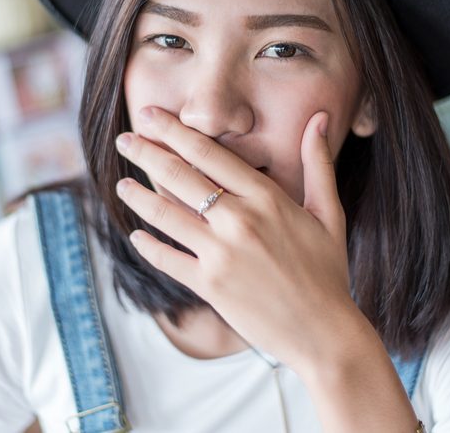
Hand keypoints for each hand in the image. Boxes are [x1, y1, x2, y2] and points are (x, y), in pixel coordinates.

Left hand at [114, 106, 359, 371]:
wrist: (323, 333)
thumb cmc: (327, 271)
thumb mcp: (328, 213)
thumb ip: (317, 163)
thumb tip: (318, 118)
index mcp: (266, 197)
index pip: (209, 153)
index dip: (174, 131)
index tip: (151, 115)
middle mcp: (239, 220)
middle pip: (179, 176)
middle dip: (146, 153)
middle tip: (124, 139)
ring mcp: (221, 253)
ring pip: (165, 214)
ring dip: (137, 197)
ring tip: (121, 184)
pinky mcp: (209, 285)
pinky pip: (167, 258)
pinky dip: (147, 245)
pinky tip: (136, 235)